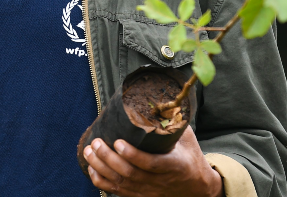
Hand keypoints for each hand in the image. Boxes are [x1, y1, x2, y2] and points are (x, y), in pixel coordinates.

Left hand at [83, 126, 223, 196]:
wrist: (197, 188)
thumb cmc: (191, 158)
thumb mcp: (187, 139)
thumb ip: (174, 121)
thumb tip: (159, 98)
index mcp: (173, 166)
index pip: (151, 164)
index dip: (132, 155)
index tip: (117, 142)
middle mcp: (160, 182)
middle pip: (130, 174)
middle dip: (109, 158)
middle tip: (96, 142)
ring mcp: (149, 191)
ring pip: (121, 183)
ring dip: (101, 168)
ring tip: (89, 151)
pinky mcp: (141, 196)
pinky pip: (118, 192)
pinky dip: (102, 181)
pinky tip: (92, 168)